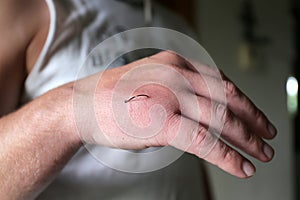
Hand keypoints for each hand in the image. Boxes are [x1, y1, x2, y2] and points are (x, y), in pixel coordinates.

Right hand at [73, 51, 275, 177]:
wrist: (80, 105)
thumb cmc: (116, 96)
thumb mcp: (154, 80)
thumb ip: (180, 92)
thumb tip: (205, 114)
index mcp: (176, 62)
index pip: (222, 81)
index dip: (244, 101)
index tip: (256, 115)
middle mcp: (176, 74)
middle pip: (227, 98)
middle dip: (253, 119)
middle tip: (268, 135)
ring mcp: (168, 96)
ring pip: (220, 119)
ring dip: (246, 138)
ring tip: (261, 154)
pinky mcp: (161, 122)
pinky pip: (203, 141)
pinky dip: (226, 156)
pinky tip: (241, 166)